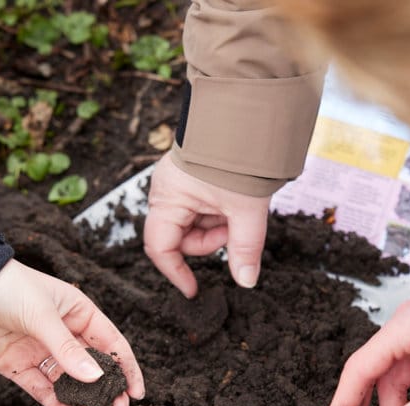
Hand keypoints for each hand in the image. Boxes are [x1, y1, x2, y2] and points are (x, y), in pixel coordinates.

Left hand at [0, 259, 144, 405]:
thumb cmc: (7, 288)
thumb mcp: (42, 316)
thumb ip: (68, 350)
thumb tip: (96, 378)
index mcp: (78, 312)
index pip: (111, 343)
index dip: (126, 367)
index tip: (137, 392)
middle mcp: (62, 333)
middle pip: (91, 366)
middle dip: (107, 389)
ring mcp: (40, 350)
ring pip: (68, 381)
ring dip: (83, 399)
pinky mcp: (17, 365)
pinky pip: (41, 387)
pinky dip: (54, 401)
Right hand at [144, 153, 270, 297]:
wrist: (248, 113)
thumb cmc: (239, 156)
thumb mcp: (246, 209)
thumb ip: (245, 248)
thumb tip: (246, 281)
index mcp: (168, 197)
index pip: (161, 248)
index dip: (176, 272)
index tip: (194, 289)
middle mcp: (166, 190)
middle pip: (180, 237)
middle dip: (209, 241)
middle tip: (235, 228)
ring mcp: (178, 182)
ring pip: (194, 223)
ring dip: (217, 226)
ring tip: (239, 209)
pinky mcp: (192, 176)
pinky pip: (202, 207)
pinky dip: (219, 212)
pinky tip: (236, 202)